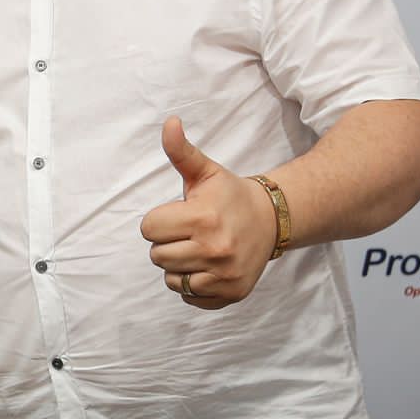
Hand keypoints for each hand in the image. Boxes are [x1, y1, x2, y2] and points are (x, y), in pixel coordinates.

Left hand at [140, 116, 277, 309]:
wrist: (271, 219)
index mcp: (203, 218)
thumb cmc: (229, 195)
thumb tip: (169, 122)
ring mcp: (224, 275)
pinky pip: (189, 296)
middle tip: (189, 232)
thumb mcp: (205, 171)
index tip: (179, 214)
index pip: (148, 229)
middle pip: (157, 256)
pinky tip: (206, 266)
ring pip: (170, 279)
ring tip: (197, 248)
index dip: (159, 220)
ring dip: (178, 265)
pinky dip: (192, 284)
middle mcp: (215, 249)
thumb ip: (181, 150)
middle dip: (167, 242)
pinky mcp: (231, 293)